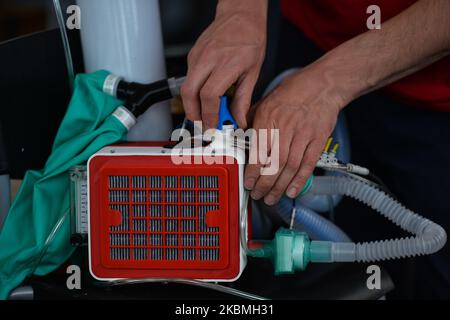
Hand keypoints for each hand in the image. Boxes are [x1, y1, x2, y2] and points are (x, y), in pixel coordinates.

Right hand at [181, 0, 266, 128]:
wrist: (240, 15)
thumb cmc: (250, 39)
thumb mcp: (253, 72)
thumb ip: (243, 99)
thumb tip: (239, 120)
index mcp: (226, 64)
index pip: (209, 96)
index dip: (209, 115)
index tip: (214, 127)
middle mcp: (208, 59)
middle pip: (189, 94)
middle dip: (194, 114)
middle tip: (204, 124)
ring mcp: (197, 56)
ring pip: (186, 88)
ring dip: (193, 105)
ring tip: (207, 112)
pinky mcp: (192, 56)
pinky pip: (188, 79)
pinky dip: (194, 92)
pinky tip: (206, 95)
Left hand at [244, 63, 349, 205]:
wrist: (322, 84)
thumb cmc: (293, 92)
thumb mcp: (265, 100)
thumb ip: (251, 119)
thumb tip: (237, 135)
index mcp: (268, 118)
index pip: (258, 150)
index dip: (252, 171)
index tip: (248, 183)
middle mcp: (285, 127)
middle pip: (274, 162)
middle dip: (264, 184)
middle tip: (258, 195)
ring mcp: (303, 134)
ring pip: (290, 166)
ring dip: (280, 186)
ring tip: (271, 198)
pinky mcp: (318, 139)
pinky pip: (308, 163)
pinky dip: (300, 180)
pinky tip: (292, 191)